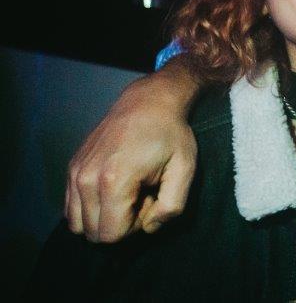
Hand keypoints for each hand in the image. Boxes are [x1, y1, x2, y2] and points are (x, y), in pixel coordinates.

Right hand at [65, 66, 199, 241]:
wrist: (148, 101)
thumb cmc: (170, 134)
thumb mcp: (184, 168)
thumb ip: (172, 206)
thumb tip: (150, 228)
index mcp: (113, 181)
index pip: (111, 235)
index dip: (135, 227)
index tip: (151, 200)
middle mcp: (86, 179)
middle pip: (94, 232)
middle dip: (120, 223)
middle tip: (141, 194)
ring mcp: (74, 173)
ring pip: (78, 224)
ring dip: (103, 216)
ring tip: (127, 192)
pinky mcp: (71, 168)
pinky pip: (70, 208)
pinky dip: (90, 207)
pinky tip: (113, 187)